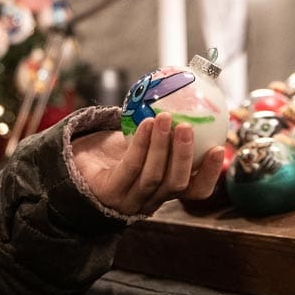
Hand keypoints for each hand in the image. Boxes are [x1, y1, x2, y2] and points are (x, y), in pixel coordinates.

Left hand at [70, 112, 226, 215]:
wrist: (75, 164)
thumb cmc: (114, 150)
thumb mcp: (144, 141)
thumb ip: (165, 129)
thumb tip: (187, 94)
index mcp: (165, 191)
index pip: (195, 191)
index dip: (210, 173)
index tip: (219, 147)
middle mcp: (150, 200)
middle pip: (175, 184)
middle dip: (184, 155)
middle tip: (187, 127)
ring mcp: (130, 200)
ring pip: (153, 176)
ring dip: (162, 146)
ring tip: (165, 118)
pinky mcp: (110, 193)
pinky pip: (130, 167)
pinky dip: (141, 145)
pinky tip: (145, 124)